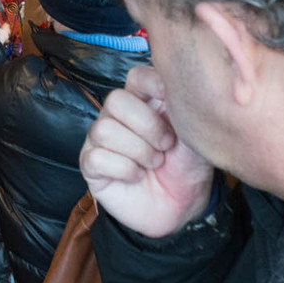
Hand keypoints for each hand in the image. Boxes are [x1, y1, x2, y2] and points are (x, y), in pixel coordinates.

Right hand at [79, 65, 215, 238]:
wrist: (183, 206)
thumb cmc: (186, 166)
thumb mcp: (193, 132)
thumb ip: (182, 104)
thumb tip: (172, 81)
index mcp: (143, 100)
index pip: (136, 76)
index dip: (152, 86)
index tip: (170, 104)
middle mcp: (117, 115)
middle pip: (116, 100)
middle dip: (148, 126)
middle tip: (166, 146)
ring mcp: (100, 139)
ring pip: (105, 130)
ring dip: (139, 151)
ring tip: (153, 163)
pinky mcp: (91, 164)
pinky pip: (98, 157)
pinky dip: (125, 169)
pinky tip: (137, 176)